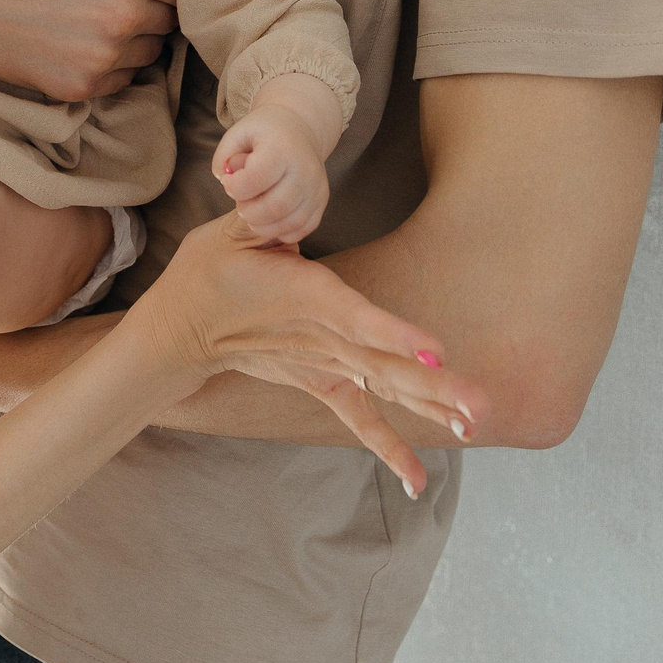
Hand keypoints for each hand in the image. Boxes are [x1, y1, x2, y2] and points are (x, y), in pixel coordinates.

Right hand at [0, 0, 203, 101]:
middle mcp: (124, 16)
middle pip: (168, 18)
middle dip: (144, 2)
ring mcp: (99, 56)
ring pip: (146, 52)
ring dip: (129, 36)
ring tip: (82, 8)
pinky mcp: (76, 87)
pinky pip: (118, 82)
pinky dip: (103, 64)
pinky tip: (67, 34)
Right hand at [133, 215, 487, 496]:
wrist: (180, 329)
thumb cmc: (208, 270)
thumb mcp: (232, 231)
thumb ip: (266, 210)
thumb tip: (285, 181)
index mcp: (304, 296)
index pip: (355, 318)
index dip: (395, 335)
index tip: (436, 353)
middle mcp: (320, 338)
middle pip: (385, 365)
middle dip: (436, 388)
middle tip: (481, 407)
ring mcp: (322, 365)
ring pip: (383, 387)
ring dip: (431, 408)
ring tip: (476, 425)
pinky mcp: (319, 381)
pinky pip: (359, 419)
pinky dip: (389, 447)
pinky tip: (418, 481)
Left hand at [212, 106, 330, 246]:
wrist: (300, 130)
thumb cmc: (265, 132)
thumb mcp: (238, 132)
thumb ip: (223, 156)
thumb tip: (225, 180)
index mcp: (282, 148)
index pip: (254, 179)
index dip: (233, 187)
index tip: (229, 181)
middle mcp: (305, 169)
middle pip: (274, 207)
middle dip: (247, 212)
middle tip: (241, 202)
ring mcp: (317, 188)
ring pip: (289, 223)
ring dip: (262, 226)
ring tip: (252, 211)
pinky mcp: (322, 202)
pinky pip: (301, 229)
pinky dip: (280, 232)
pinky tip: (269, 218)